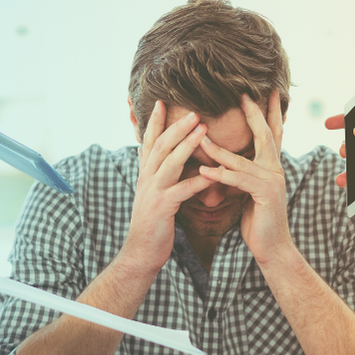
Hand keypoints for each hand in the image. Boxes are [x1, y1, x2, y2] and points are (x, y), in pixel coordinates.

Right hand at [122, 101, 213, 272]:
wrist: (140, 253)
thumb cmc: (152, 225)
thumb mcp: (154, 196)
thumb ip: (160, 178)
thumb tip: (170, 163)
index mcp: (145, 175)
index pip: (149, 142)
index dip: (154, 122)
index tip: (161, 102)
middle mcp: (146, 179)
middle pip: (161, 146)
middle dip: (176, 126)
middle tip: (194, 110)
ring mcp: (153, 192)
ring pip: (170, 162)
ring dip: (187, 144)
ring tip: (203, 129)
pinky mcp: (162, 208)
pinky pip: (182, 190)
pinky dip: (199, 181)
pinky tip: (213, 174)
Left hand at [198, 91, 290, 262]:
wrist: (272, 247)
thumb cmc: (258, 220)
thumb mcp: (249, 192)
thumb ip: (242, 174)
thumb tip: (226, 161)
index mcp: (271, 167)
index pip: (271, 134)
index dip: (268, 112)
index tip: (265, 92)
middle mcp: (275, 170)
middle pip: (265, 135)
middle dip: (254, 113)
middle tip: (243, 94)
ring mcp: (273, 181)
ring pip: (242, 159)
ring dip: (218, 149)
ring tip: (200, 137)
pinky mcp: (265, 194)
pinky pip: (238, 180)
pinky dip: (220, 175)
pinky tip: (204, 171)